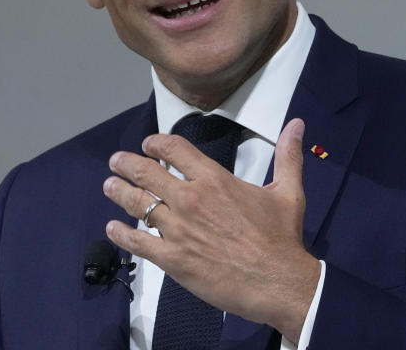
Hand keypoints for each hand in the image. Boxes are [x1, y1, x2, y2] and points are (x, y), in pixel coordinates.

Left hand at [102, 118, 320, 343]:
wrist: (277, 281)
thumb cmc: (282, 237)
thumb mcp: (288, 191)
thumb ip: (288, 155)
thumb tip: (297, 124)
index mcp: (214, 179)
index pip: (175, 149)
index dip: (156, 143)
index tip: (148, 145)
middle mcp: (190, 199)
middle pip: (146, 173)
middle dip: (126, 164)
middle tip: (116, 162)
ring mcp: (178, 229)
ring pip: (137, 204)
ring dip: (118, 192)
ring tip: (108, 186)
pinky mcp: (172, 258)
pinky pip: (138, 242)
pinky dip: (121, 233)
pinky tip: (112, 228)